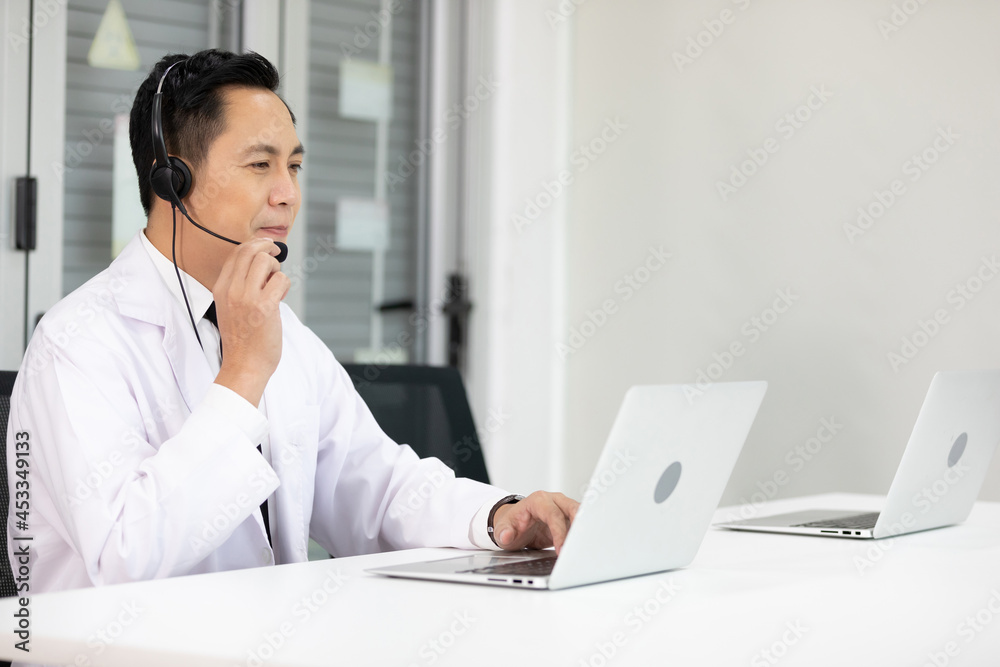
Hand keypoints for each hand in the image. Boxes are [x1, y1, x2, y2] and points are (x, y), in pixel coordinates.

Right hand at [213, 239, 289, 405]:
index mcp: (221, 288)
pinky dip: (284, 285)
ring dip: (276, 269)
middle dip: (268, 247)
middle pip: (250, 251)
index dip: (254, 244)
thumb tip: (260, 264)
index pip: (236, 253)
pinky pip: (281, 279)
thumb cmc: (242, 339)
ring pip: (266, 261)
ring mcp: (247, 297)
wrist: (243, 365)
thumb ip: (239, 286)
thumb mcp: (230, 308)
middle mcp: (231, 290)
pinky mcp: (265, 306)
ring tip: (276, 285)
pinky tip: (280, 298)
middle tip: (277, 253)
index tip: (265, 246)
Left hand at [491, 491, 579, 554]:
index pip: (553, 515)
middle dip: (579, 526)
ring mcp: (563, 508)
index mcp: (538, 501)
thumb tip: (506, 535)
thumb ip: (503, 533)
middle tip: (580, 546)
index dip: (559, 532)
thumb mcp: (503, 530)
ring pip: (580, 514)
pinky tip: (582, 547)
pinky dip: (582, 534)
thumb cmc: (512, 524)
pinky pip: (580, 523)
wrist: (516, 523)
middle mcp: (554, 501)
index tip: (561, 549)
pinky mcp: (569, 518)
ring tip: (583, 549)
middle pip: (572, 508)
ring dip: (582, 531)